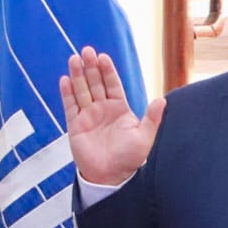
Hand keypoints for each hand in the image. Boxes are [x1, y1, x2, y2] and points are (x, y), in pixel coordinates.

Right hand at [60, 46, 165, 185]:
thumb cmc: (129, 159)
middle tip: (86, 51)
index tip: (103, 57)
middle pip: (95, 83)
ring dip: (77, 75)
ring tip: (74, 59)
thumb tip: (162, 100)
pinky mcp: (75, 126)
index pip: (112, 84)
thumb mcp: (145, 137)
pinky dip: (67, 93)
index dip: (107, 71)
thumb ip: (152, 118)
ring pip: (82, 91)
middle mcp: (103, 109)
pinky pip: (70, 106)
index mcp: (119, 109)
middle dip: (91, 67)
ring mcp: (88, 116)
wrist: (110, 177)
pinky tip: (65, 80)